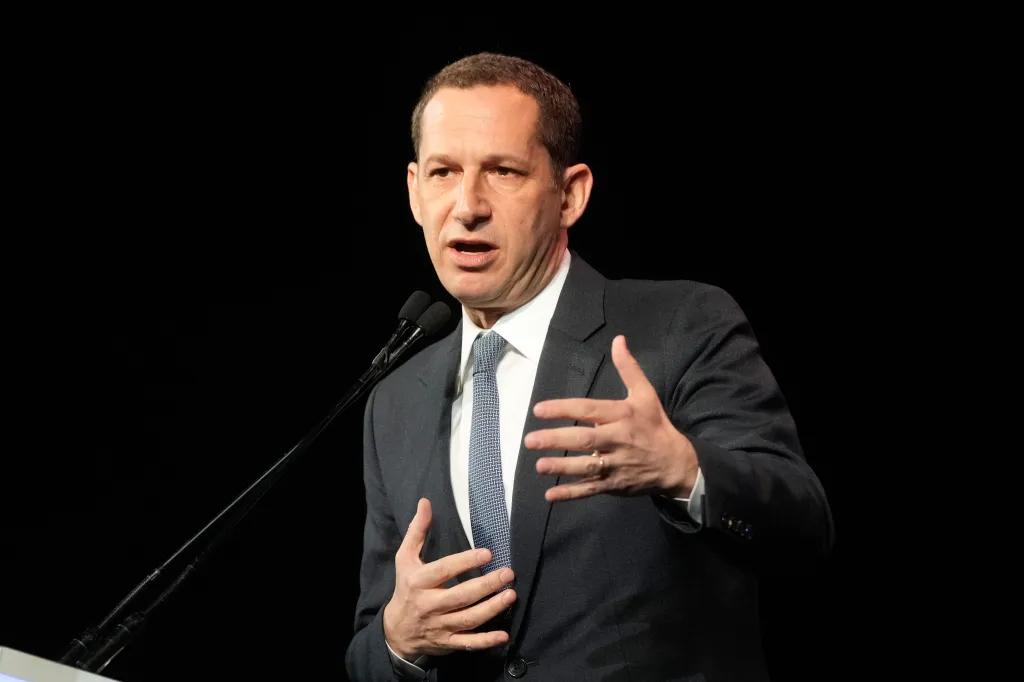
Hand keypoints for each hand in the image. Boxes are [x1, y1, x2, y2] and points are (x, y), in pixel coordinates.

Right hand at [383, 498, 516, 660]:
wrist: (396, 631)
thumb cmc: (406, 588)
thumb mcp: (405, 558)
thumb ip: (417, 531)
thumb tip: (425, 503)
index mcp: (419, 582)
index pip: (445, 570)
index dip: (466, 562)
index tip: (487, 553)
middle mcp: (429, 605)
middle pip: (461, 596)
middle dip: (486, 585)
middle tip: (508, 573)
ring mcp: (440, 625)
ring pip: (468, 619)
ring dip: (491, 609)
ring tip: (511, 595)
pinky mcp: (448, 642)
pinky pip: (468, 643)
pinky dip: (486, 641)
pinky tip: (504, 635)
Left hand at [524, 335, 698, 501]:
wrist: (676, 464)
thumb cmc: (655, 426)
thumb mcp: (646, 395)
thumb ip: (628, 369)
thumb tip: (618, 340)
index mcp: (622, 416)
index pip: (589, 410)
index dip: (563, 409)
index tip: (539, 410)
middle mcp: (618, 440)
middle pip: (584, 440)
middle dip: (556, 440)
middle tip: (530, 440)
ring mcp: (616, 464)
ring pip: (586, 467)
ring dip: (562, 467)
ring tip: (539, 465)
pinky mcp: (615, 484)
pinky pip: (591, 489)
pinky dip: (571, 494)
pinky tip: (550, 495)